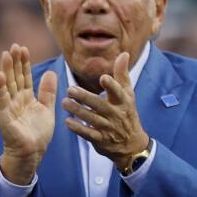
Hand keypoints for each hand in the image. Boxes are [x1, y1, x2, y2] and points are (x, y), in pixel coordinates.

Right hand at [0, 45, 56, 183]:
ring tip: (6, 55)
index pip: (25, 76)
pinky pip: (2, 100)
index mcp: (27, 98)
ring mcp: (9, 107)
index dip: (24, 63)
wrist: (33, 152)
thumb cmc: (38, 132)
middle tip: (14, 46)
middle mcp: (16, 100)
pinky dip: (1, 88)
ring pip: (8, 85)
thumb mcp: (47, 108)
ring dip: (6, 70)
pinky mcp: (5, 116)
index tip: (23, 48)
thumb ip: (48, 91)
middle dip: (15, 62)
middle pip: (15, 77)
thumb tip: (50, 72)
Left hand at [62, 53, 148, 169]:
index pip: (118, 92)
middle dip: (85, 97)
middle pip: (100, 105)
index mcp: (124, 101)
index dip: (112, 85)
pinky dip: (78, 128)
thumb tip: (124, 53)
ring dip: (78, 111)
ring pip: (91, 119)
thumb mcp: (128, 93)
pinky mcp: (101, 139)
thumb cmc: (127, 112)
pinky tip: (67, 121)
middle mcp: (116, 114)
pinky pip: (88, 134)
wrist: (132, 143)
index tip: (103, 78)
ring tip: (64, 103)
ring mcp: (109, 127)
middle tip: (70, 89)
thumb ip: (122, 74)